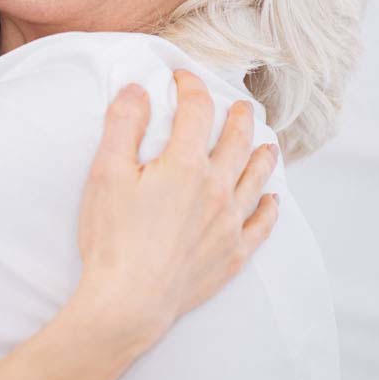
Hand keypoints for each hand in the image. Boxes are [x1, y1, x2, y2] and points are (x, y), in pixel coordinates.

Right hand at [73, 70, 279, 349]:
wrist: (129, 300)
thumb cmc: (112, 236)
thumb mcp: (106, 173)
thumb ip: (122, 125)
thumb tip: (137, 89)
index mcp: (185, 165)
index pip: (195, 113)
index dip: (190, 89)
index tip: (182, 79)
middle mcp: (217, 189)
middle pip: (236, 143)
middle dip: (238, 118)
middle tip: (240, 105)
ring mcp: (229, 224)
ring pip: (256, 180)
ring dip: (262, 156)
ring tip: (267, 144)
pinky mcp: (232, 255)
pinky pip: (261, 225)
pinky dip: (269, 208)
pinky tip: (273, 200)